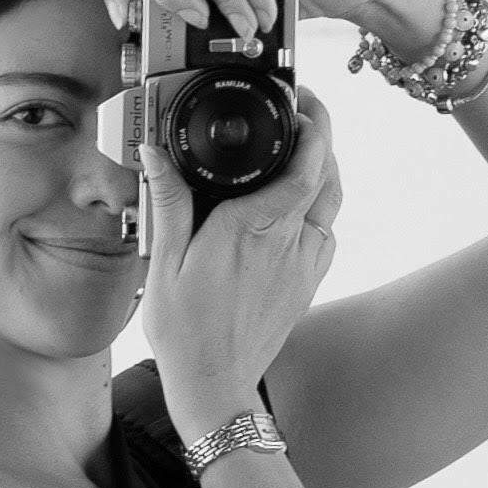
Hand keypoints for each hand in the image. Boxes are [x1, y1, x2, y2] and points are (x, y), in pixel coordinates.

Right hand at [138, 84, 342, 437]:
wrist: (214, 385)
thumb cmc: (186, 331)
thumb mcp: (164, 260)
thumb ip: (166, 201)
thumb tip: (155, 155)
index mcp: (253, 228)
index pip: (306, 164)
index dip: (314, 126)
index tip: (301, 102)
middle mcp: (288, 243)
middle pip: (328, 176)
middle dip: (321, 139)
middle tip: (301, 117)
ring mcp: (304, 265)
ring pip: (332, 204)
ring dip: (325, 172)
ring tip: (301, 153)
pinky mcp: (307, 284)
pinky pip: (326, 234)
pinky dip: (320, 209)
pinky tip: (296, 208)